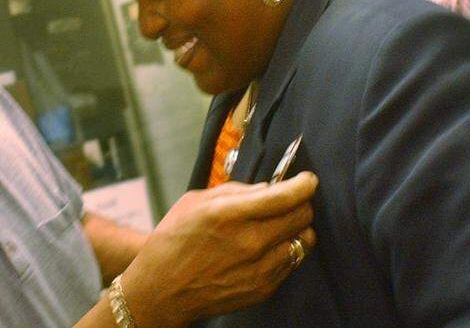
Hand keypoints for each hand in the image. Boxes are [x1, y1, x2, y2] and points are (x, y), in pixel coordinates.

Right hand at [121, 172, 317, 327]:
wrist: (162, 289)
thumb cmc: (173, 240)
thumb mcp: (195, 201)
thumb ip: (235, 191)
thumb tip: (268, 188)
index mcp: (230, 214)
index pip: (287, 196)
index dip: (305, 184)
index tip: (308, 180)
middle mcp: (250, 241)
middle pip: (302, 216)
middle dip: (301, 203)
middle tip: (290, 201)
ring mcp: (260, 268)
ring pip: (305, 240)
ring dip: (296, 229)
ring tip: (278, 226)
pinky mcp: (264, 288)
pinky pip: (292, 262)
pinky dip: (286, 250)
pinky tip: (267, 248)